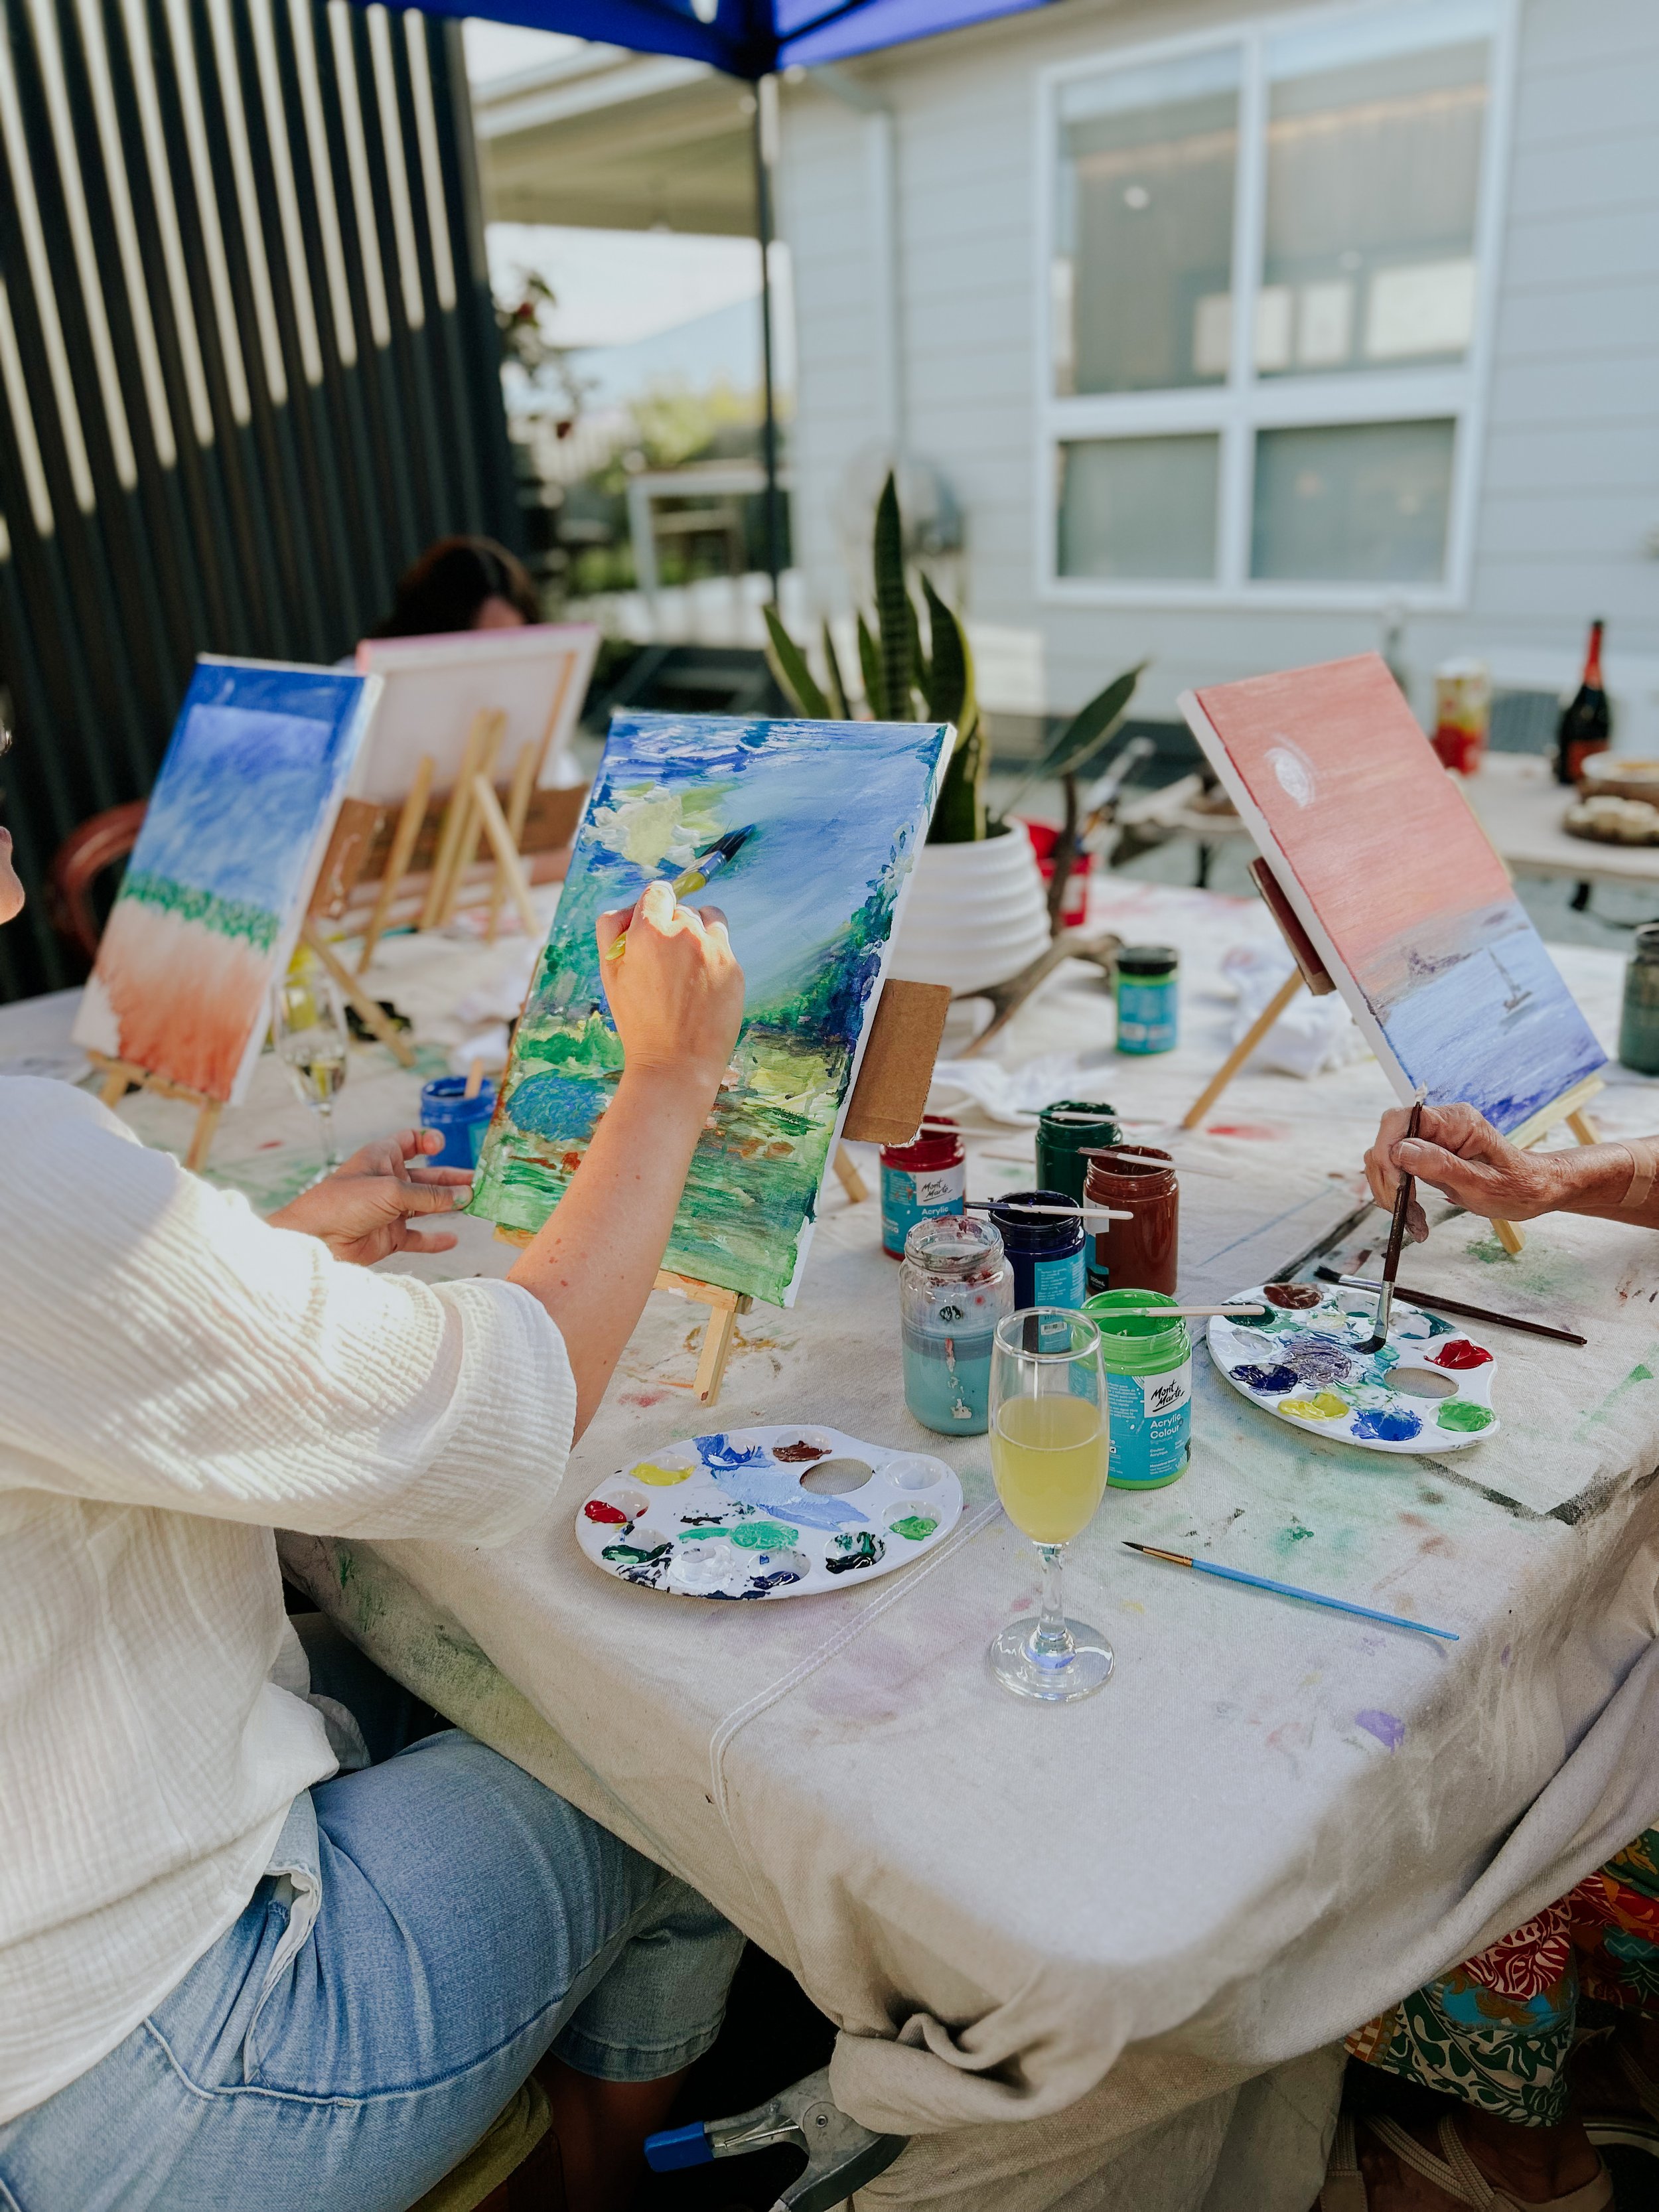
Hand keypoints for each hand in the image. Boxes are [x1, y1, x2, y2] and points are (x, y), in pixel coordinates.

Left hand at [270, 1128, 472, 1264]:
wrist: (315, 1239)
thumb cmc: (344, 1202)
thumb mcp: (392, 1191)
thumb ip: (429, 1196)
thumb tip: (463, 1197)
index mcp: (382, 1158)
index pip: (409, 1141)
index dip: (427, 1140)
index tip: (441, 1147)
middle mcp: (388, 1182)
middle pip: (427, 1176)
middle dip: (451, 1178)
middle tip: (478, 1182)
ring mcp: (389, 1210)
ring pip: (427, 1206)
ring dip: (449, 1205)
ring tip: (474, 1204)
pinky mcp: (389, 1236)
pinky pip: (418, 1237)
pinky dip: (435, 1239)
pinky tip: (453, 1239)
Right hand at [596, 880, 743, 1097]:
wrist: (676, 1064)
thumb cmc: (638, 1021)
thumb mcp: (610, 974)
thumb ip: (612, 931)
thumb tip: (629, 908)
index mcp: (649, 932)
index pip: (657, 892)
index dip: (652, 907)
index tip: (651, 925)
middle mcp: (684, 933)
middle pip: (681, 907)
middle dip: (671, 925)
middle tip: (663, 961)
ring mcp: (713, 949)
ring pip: (707, 917)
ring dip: (696, 931)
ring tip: (686, 964)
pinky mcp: (734, 966)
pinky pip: (722, 944)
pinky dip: (712, 954)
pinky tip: (701, 982)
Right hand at [1363, 1101, 1561, 1239]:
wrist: (1532, 1191)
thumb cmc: (1517, 1187)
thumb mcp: (1482, 1183)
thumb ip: (1441, 1164)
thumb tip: (1399, 1151)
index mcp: (1456, 1121)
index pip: (1400, 1120)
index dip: (1387, 1150)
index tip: (1397, 1186)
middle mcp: (1439, 1124)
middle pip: (1387, 1141)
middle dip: (1387, 1179)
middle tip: (1403, 1212)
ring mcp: (1430, 1140)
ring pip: (1385, 1158)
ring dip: (1390, 1192)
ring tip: (1413, 1219)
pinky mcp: (1424, 1156)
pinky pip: (1394, 1171)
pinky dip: (1396, 1195)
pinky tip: (1413, 1215)